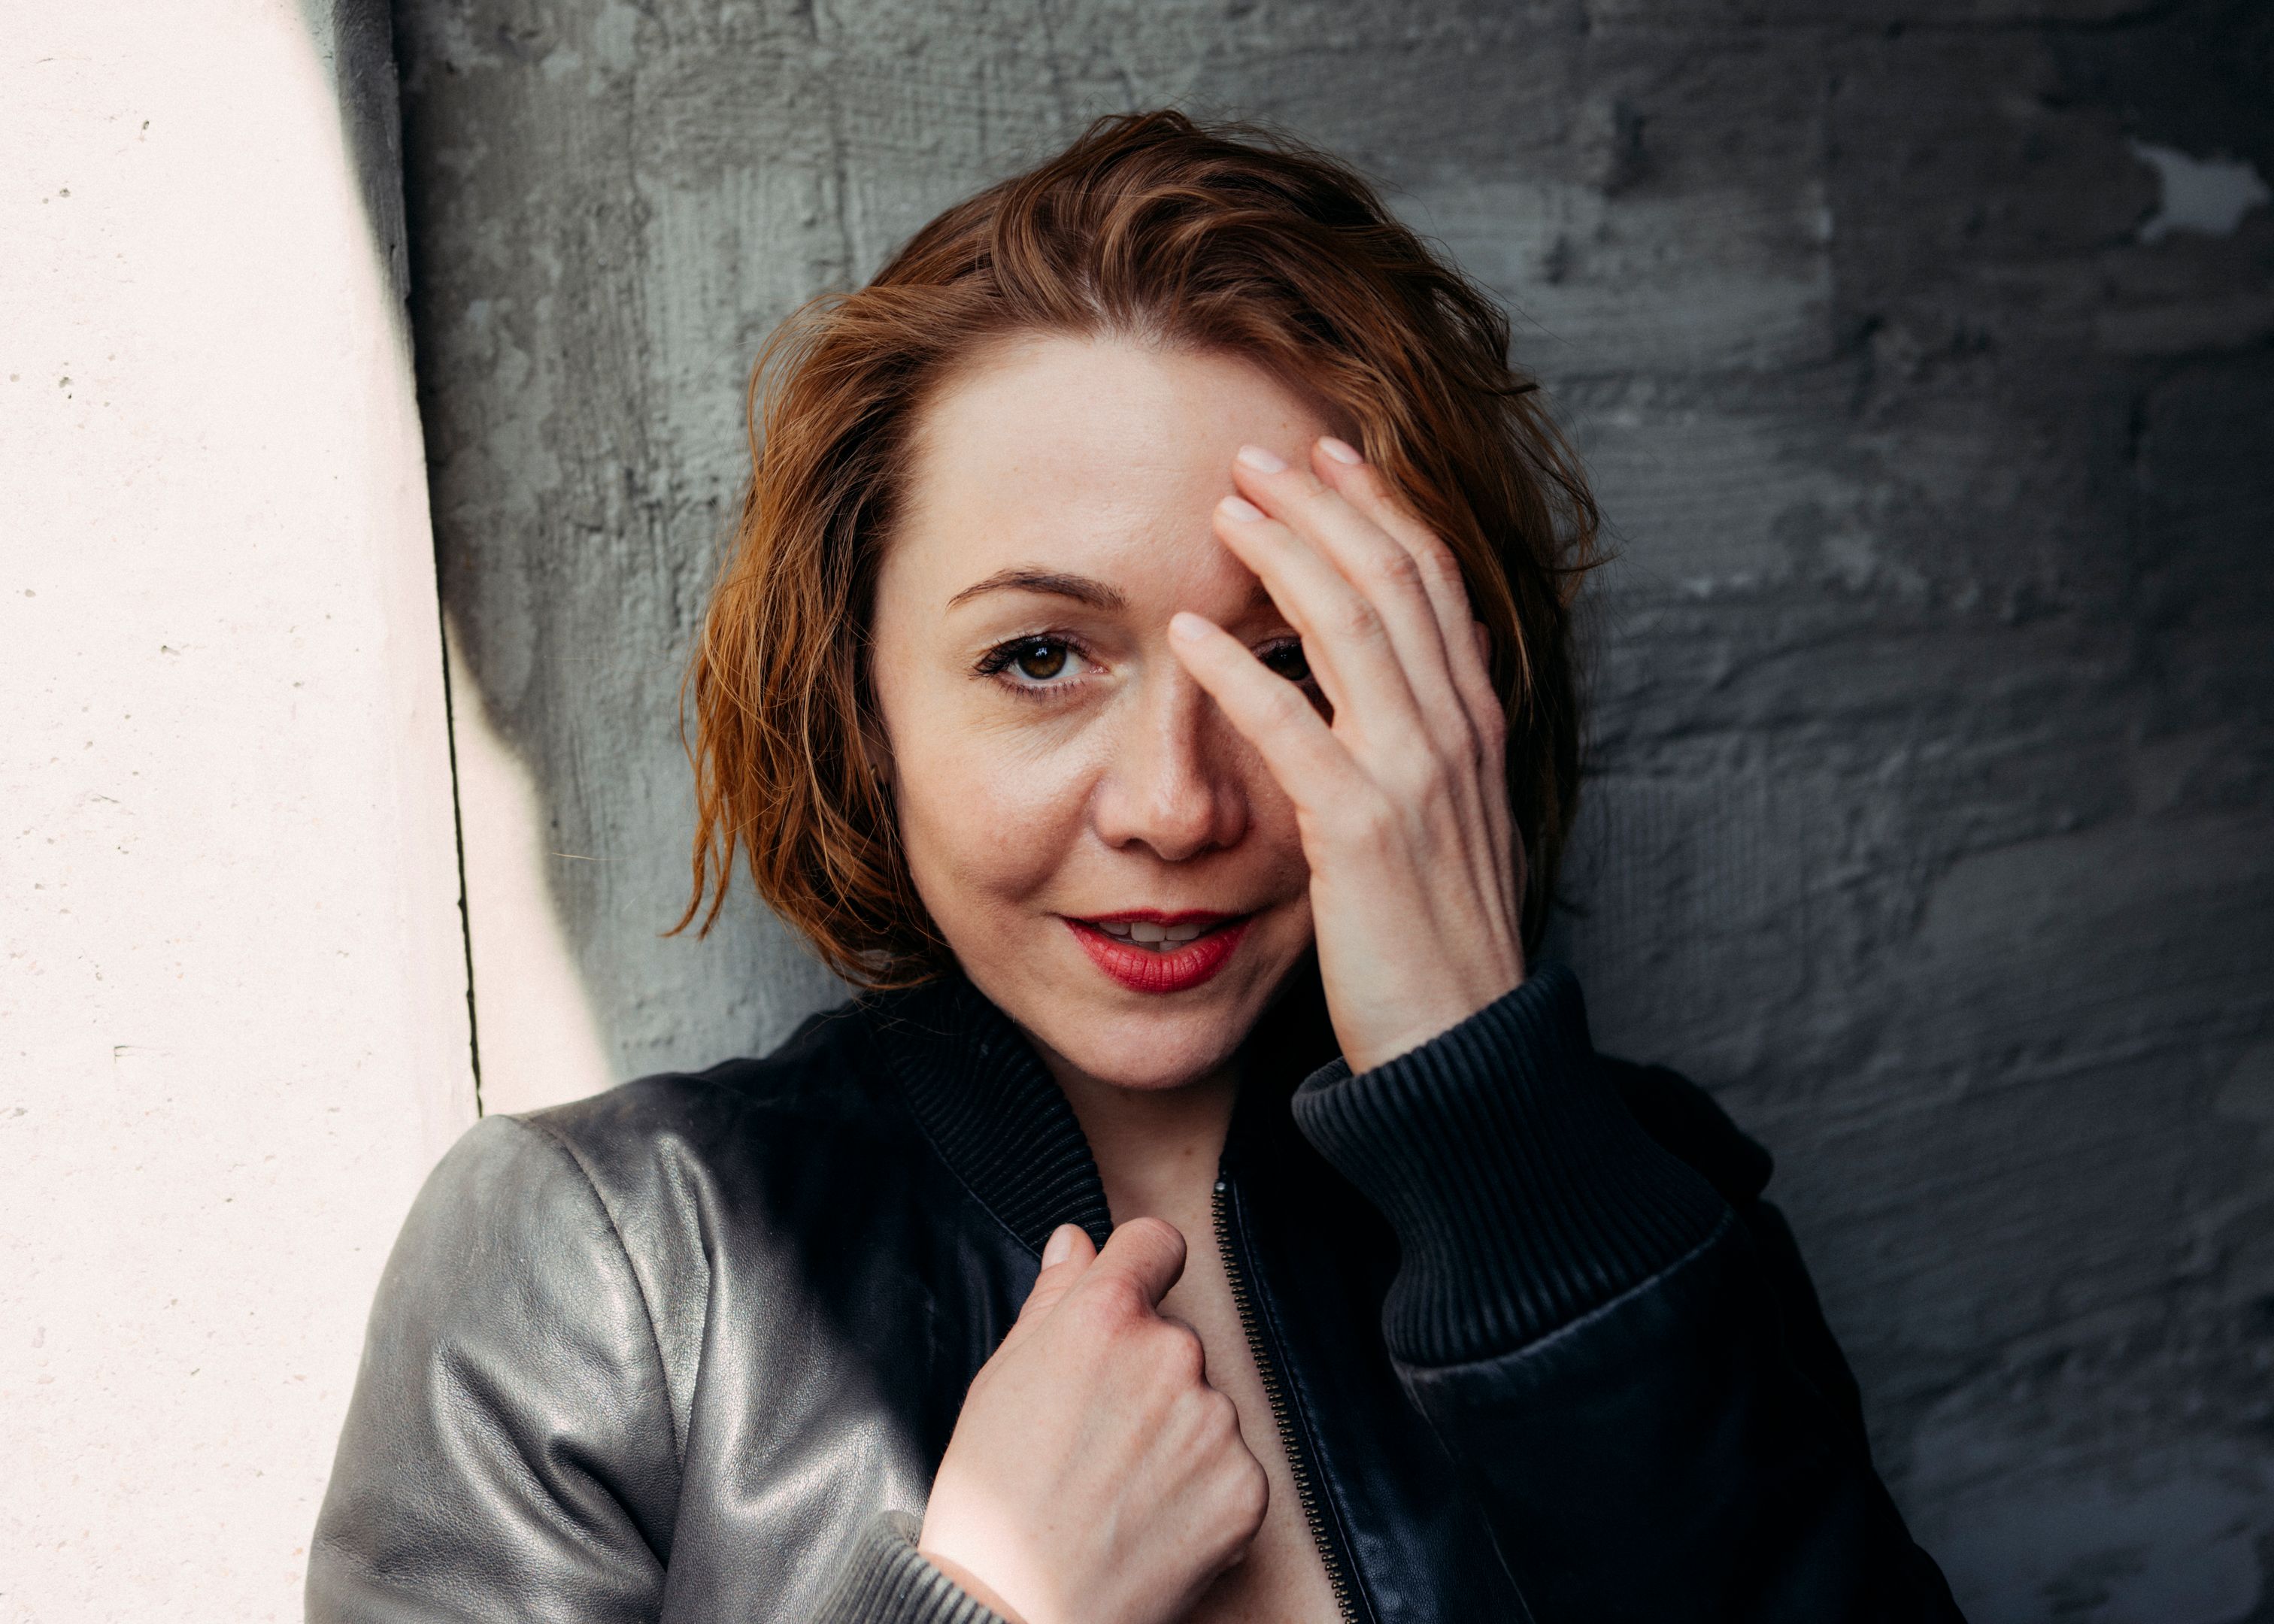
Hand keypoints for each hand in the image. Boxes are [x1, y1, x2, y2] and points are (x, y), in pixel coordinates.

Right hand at [918, 1219, 1267, 1623]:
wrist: (1017, 1617)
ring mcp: (1215, 1423)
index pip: (1155, 1243)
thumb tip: (1076, 1242)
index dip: (1140, 1267)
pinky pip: (1230, 1467)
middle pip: (1173, 1338)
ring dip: (1174, 1436)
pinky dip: (1201, 1493)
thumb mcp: (1000, 1383)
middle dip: (1144, 1375)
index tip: (1129, 1301)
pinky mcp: (1246, 1487)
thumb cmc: (992, 1505)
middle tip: (1093, 1440)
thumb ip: (1051, 1301)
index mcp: (1106, 1317)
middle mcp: (1171, 1355)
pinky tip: (1149, 1524)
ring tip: (1116, 1492)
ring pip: (1203, 1405)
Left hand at [1168, 437, 1525, 1073]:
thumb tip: (1410, 673)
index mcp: (1475, 725)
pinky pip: (1293, 726)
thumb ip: (1427, 746)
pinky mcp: (1361, 831)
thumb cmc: (1440, 941)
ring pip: (1352, 624)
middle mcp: (1454, 733)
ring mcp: (1415, 777)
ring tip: (1223, 508)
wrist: (1462, 1048)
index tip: (1329, 458)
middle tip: (1256, 456)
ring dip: (1283, 553)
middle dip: (1324, 502)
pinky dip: (1238, 670)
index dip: (1381, 508)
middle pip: (1393, 576)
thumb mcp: (1453, 824)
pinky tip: (1187, 633)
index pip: (1435, 581)